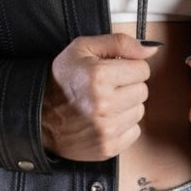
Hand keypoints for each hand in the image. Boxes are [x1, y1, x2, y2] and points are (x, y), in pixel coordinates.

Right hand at [41, 34, 159, 160]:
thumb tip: (151, 49)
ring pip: (139, 111)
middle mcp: (103, 104)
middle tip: (107, 87)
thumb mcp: (83, 48)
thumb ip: (120, 43)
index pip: (142, 69)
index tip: (114, 70)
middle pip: (142, 91)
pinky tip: (105, 119)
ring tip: (104, 103)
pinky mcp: (107, 147)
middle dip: (128, 86)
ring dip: (126, 106)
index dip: (128, 67)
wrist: (39, 114)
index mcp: (98, 76)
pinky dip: (122, 125)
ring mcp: (106, 129)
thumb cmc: (60, 80)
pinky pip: (134, 132)